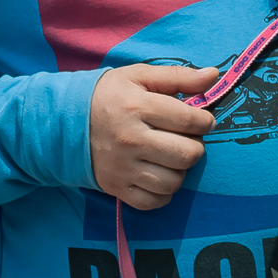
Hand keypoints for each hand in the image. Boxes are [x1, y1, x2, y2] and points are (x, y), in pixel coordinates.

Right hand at [91, 64, 215, 209]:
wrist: (64, 120)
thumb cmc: (109, 96)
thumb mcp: (140, 76)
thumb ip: (178, 76)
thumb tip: (213, 76)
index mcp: (137, 107)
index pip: (189, 120)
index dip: (205, 121)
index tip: (203, 120)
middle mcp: (130, 139)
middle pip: (187, 155)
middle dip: (195, 146)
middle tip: (186, 138)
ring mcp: (122, 167)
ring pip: (173, 182)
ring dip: (180, 170)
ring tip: (171, 156)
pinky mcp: (116, 187)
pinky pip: (154, 202)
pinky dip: (163, 193)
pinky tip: (159, 174)